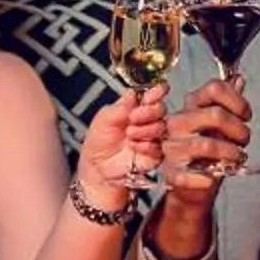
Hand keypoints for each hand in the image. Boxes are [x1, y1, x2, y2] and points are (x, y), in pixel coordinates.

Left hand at [78, 87, 166, 201]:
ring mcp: (152, 138)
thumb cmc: (99, 143)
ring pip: (161, 126)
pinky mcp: (155, 154)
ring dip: (145, 130)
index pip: (152, 95)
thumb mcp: (104, 119)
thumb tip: (133, 93)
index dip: (157, 91)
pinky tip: (134, 147)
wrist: (98, 168)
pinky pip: (159, 146)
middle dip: (148, 111)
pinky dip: (146, 145)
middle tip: (132, 118)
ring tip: (129, 135)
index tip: (157, 91)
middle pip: (161, 108)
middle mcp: (146, 121)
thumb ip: (120, 106)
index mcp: (135, 108)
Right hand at [161, 79, 250, 193]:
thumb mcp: (219, 124)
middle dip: (239, 129)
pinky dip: (211, 178)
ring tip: (238, 157)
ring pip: (209, 145)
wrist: (189, 184)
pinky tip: (215, 175)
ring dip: (232, 153)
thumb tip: (238, 79)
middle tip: (244, 140)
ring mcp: (173, 147)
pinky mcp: (172, 172)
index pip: (214, 88)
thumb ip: (228, 103)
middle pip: (216, 115)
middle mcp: (178, 122)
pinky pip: (196, 174)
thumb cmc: (207, 152)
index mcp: (191, 106)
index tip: (246, 115)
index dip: (237, 100)